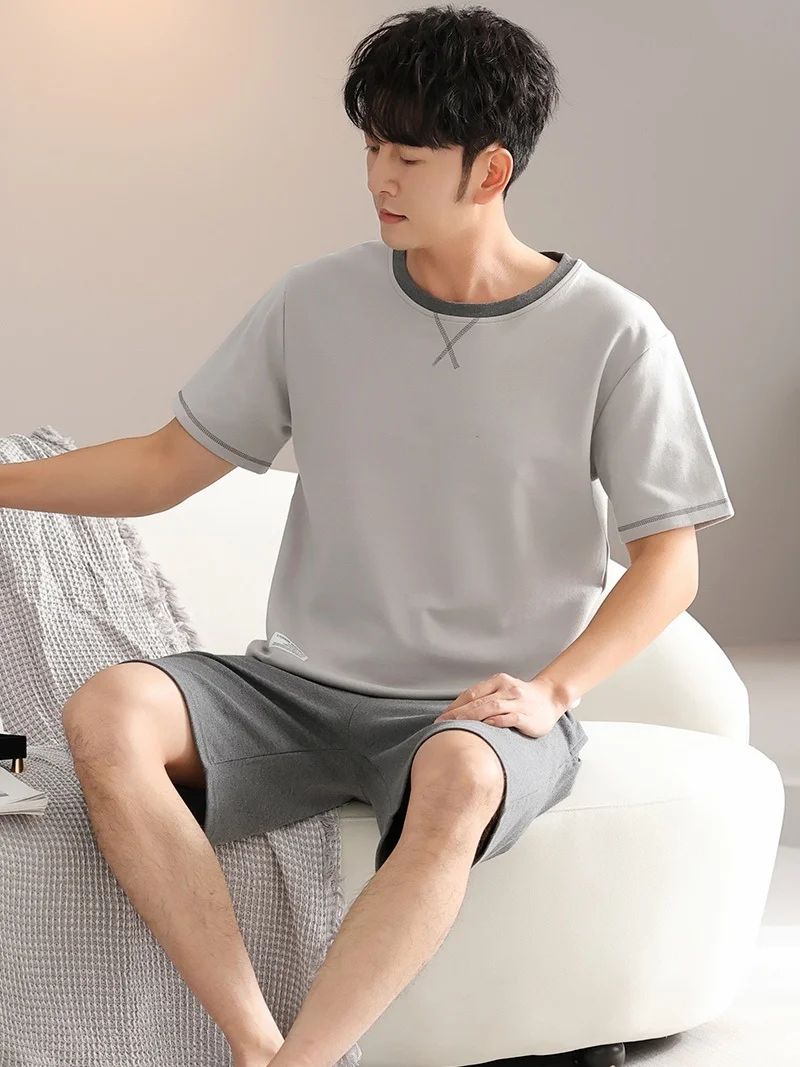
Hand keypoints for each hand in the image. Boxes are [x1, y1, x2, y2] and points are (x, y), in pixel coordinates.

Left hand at [433, 673, 562, 737]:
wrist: (550, 698)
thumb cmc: (521, 698)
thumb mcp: (502, 691)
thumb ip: (484, 698)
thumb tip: (457, 713)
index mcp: (498, 681)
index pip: (471, 693)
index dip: (455, 705)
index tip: (441, 718)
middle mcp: (507, 689)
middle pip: (478, 700)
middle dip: (458, 713)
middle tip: (443, 724)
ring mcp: (518, 701)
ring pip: (491, 707)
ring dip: (473, 717)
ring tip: (458, 726)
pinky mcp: (527, 715)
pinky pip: (510, 717)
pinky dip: (497, 721)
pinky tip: (486, 726)